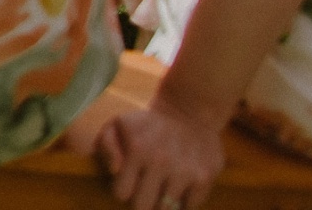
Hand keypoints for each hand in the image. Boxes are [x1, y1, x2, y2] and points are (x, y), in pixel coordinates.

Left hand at [96, 98, 226, 208]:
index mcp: (136, 151)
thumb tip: (115, 170)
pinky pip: (189, 206)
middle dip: (141, 201)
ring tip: (162, 188)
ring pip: (166, 209)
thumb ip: (106, 145)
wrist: (189, 111)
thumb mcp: (118, 124)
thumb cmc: (148, 123)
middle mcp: (160, 162)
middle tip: (145, 191)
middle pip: (142, 207)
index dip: (123, 191)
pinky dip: (183, 201)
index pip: (121, 193)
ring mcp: (184, 172)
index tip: (128, 183)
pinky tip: (180, 187)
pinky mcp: (204, 177)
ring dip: (162, 202)